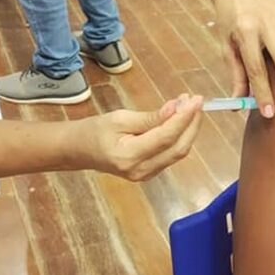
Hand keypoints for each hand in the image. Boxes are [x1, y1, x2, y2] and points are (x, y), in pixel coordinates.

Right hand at [70, 94, 202, 181]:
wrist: (79, 151)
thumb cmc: (94, 131)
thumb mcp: (119, 118)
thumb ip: (149, 117)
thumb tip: (175, 108)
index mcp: (129, 156)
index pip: (166, 137)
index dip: (184, 118)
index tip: (195, 100)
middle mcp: (141, 170)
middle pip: (178, 148)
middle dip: (191, 124)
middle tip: (196, 101)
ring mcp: (147, 175)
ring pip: (178, 152)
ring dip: (188, 129)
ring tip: (189, 106)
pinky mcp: (150, 172)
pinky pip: (171, 154)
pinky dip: (180, 136)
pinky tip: (180, 120)